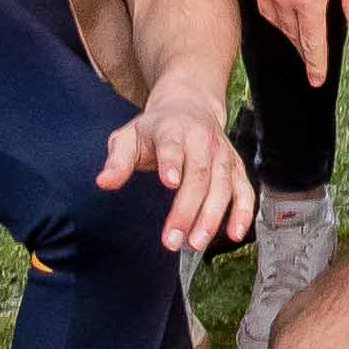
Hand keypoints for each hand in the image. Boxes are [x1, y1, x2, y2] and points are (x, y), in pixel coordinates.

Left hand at [107, 91, 254, 254]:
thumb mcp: (130, 137)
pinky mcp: (235, 167)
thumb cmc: (156, 128)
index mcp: (172, 128)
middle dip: (187, 209)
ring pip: (222, 186)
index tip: (169, 182)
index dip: (171, 162)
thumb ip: (117, 160)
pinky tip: (235, 233)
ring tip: (196, 242)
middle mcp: (202, 140)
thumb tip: (104, 182)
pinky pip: (244, 190)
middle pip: (199, 174)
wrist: (189, 107)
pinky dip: (243, 212)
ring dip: (211, 217)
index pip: (172, 145)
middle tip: (173, 239)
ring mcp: (222, 154)